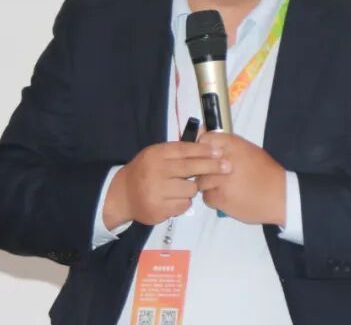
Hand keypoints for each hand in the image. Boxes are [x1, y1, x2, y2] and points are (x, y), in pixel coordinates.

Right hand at [103, 141, 227, 227]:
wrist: (123, 195)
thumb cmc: (145, 171)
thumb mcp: (156, 154)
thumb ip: (176, 150)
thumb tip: (205, 140)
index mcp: (155, 155)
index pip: (184, 150)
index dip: (203, 150)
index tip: (219, 151)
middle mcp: (155, 172)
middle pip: (190, 168)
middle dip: (211, 167)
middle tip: (227, 166)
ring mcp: (156, 193)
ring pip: (189, 190)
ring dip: (192, 189)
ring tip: (183, 187)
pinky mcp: (159, 210)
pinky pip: (183, 205)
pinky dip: (183, 202)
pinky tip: (175, 199)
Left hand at [196, 132, 285, 225]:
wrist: (280, 196)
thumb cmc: (266, 171)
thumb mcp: (249, 150)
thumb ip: (227, 145)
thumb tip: (204, 137)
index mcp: (233, 145)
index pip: (204, 140)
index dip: (202, 148)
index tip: (206, 155)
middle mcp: (225, 160)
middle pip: (200, 162)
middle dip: (203, 169)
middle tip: (212, 173)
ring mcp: (222, 181)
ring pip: (200, 181)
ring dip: (207, 185)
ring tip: (222, 186)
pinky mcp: (221, 199)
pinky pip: (206, 197)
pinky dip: (213, 198)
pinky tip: (225, 196)